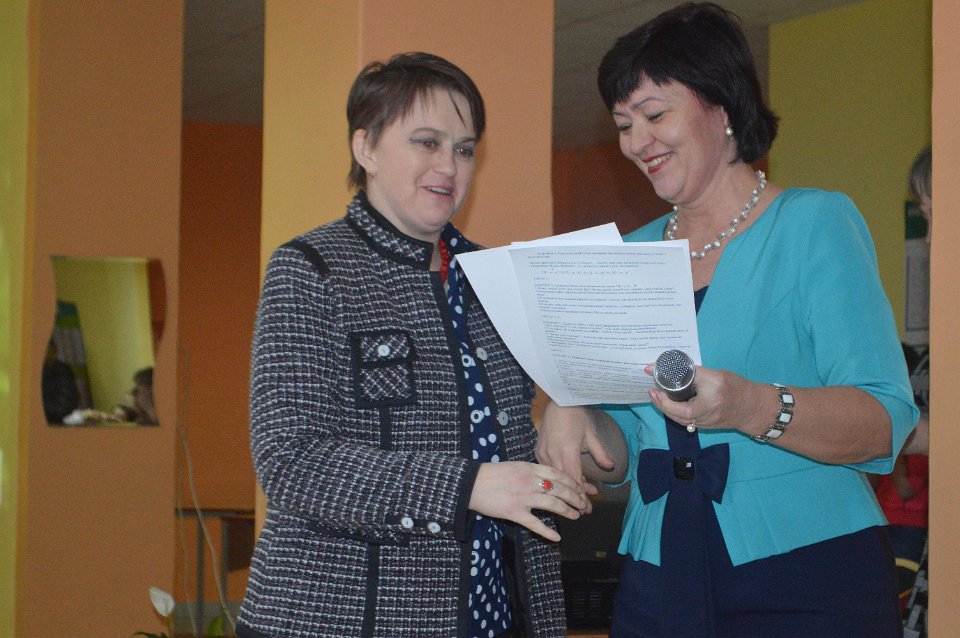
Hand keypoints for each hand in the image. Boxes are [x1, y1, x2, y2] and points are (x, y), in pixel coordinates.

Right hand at [468, 461, 587, 541]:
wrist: (471, 484)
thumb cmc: (491, 474)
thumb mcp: (515, 466)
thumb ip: (531, 471)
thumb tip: (547, 477)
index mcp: (530, 468)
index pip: (558, 474)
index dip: (572, 482)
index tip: (580, 488)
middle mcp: (529, 481)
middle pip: (559, 489)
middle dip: (575, 497)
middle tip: (583, 504)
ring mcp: (523, 497)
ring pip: (552, 504)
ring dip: (567, 511)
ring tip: (576, 516)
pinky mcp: (514, 512)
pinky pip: (535, 524)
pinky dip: (547, 532)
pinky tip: (557, 538)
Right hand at [537, 402, 617, 500]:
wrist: (558, 401)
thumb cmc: (577, 415)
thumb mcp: (592, 433)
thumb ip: (600, 452)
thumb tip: (611, 467)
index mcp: (567, 451)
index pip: (574, 480)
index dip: (581, 495)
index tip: (587, 508)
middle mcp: (552, 454)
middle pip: (564, 483)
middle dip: (574, 498)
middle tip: (584, 511)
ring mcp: (543, 453)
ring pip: (554, 478)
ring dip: (565, 489)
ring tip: (576, 501)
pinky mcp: (538, 450)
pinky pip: (548, 470)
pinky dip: (557, 478)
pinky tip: (565, 484)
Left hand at [646, 364, 764, 433]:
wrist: (753, 408)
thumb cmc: (736, 387)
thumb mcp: (717, 374)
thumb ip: (696, 373)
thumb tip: (672, 368)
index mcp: (713, 391)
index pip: (686, 388)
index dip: (667, 389)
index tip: (653, 378)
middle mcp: (709, 409)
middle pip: (679, 412)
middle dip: (662, 403)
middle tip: (652, 390)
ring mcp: (707, 421)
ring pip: (680, 419)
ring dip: (665, 408)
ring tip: (655, 396)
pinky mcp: (705, 427)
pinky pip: (685, 421)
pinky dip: (673, 413)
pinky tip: (666, 404)